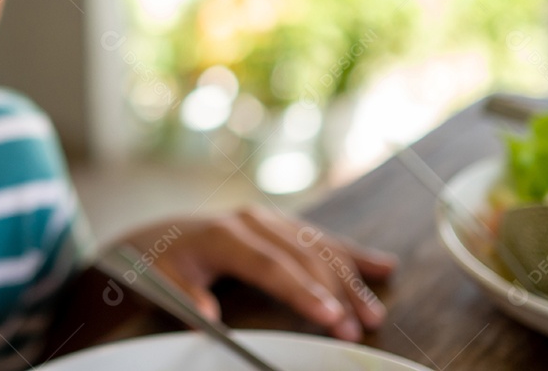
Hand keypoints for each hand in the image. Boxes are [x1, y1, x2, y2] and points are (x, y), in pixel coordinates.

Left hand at [120, 207, 396, 341]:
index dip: (301, 291)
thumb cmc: (164, 261)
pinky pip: (321, 237)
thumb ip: (185, 296)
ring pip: (318, 246)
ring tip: (373, 313)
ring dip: (350, 279)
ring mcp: (270, 220)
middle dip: (333, 292)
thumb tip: (206, 316)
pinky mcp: (282, 224)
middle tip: (356, 327)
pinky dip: (353, 253)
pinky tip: (384, 267)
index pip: (270, 265)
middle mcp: (252, 221)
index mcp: (224, 234)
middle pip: (302, 256)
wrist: (164, 234)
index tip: (328, 315)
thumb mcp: (163, 279)